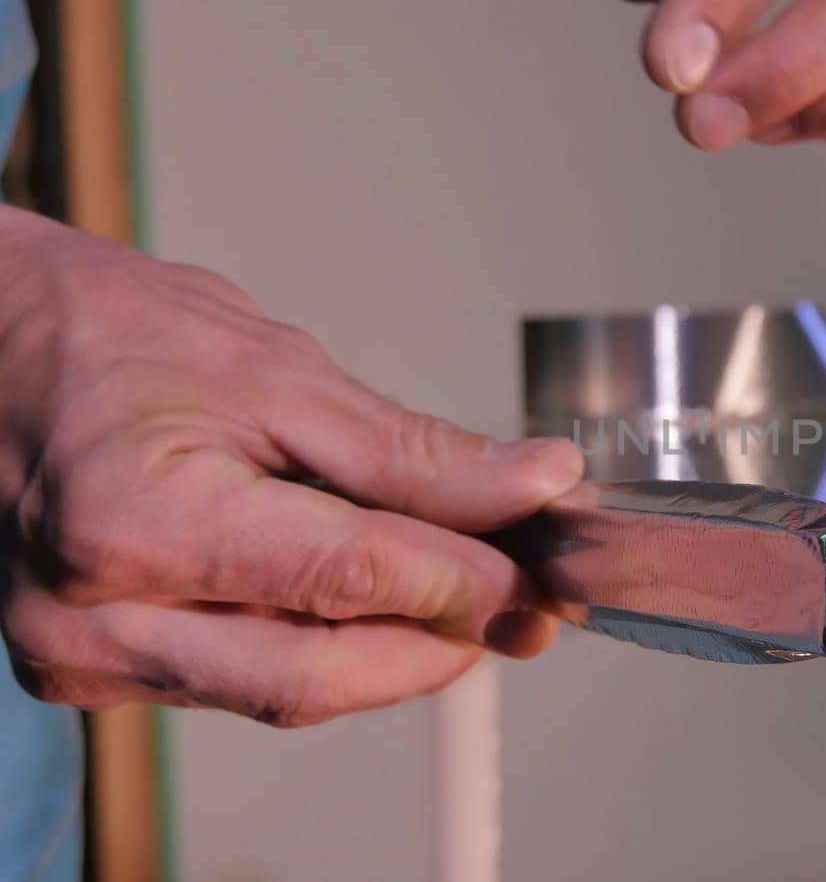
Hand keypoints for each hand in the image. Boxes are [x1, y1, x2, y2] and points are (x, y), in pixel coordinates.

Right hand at [0, 207, 582, 726]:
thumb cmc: (112, 337)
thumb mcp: (280, 374)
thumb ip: (411, 453)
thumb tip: (536, 486)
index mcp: (137, 523)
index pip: (345, 581)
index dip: (463, 582)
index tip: (539, 572)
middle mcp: (94, 617)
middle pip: (318, 678)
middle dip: (439, 646)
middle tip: (520, 607)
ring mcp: (82, 657)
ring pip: (285, 692)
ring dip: (390, 653)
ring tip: (459, 594)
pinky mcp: (86, 671)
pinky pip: (238, 681)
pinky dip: (321, 648)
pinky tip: (368, 602)